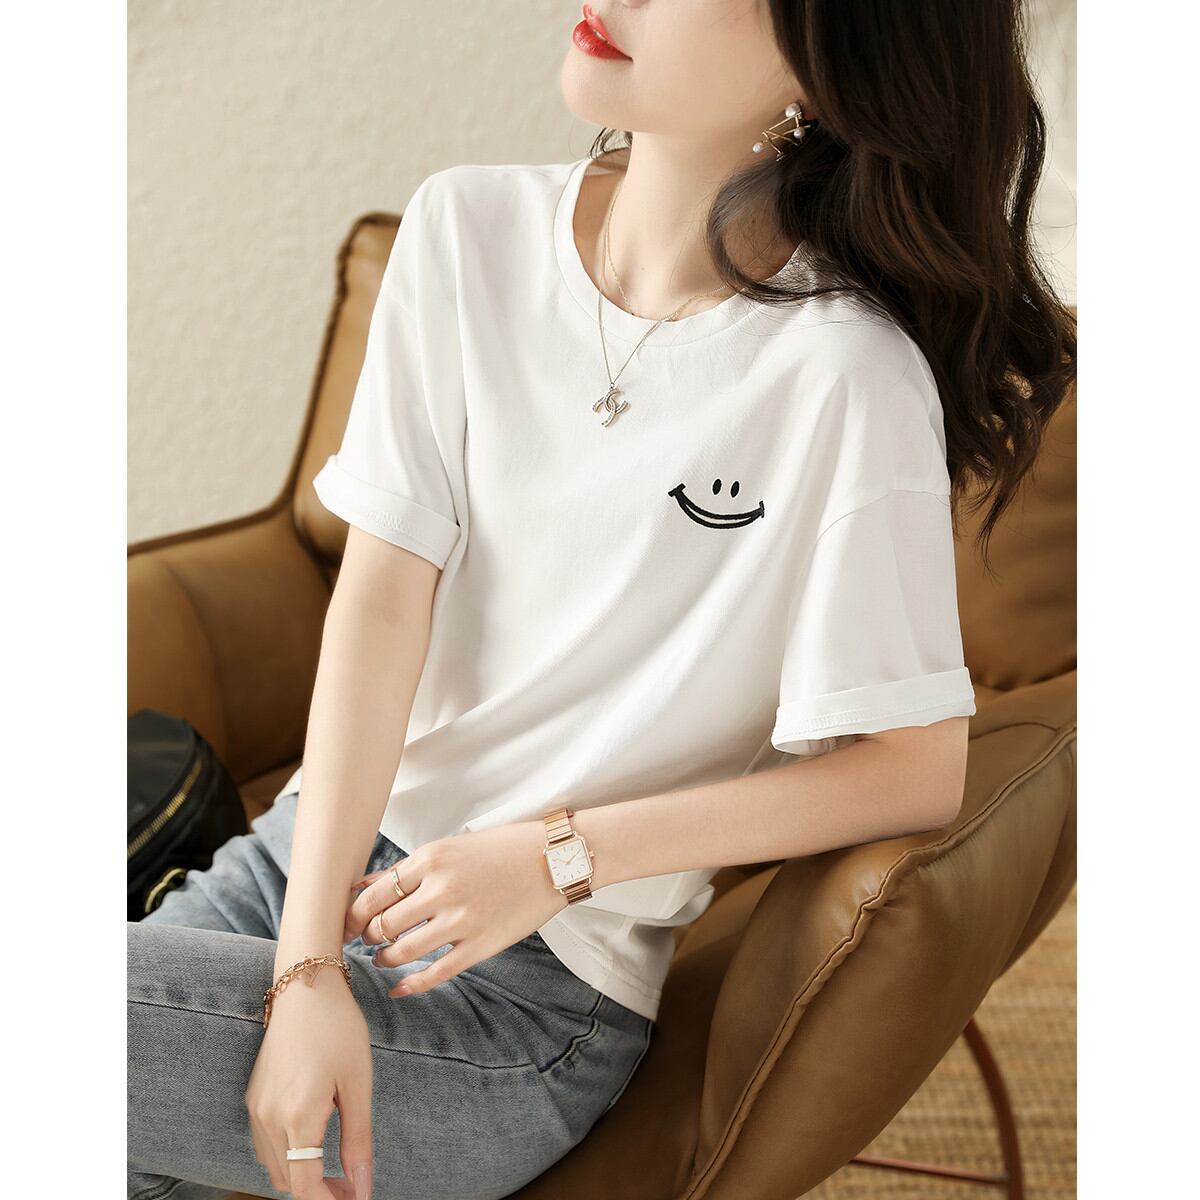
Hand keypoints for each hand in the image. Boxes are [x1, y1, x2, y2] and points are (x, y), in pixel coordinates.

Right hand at [245, 965, 372, 1198]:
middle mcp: (268, 1118)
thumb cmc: (338, 1029)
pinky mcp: (253, 1098)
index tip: (355, 1198)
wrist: (305, 988)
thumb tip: (362, 1187)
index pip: (305, 1187)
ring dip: (301, 1176)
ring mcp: (256, 1108)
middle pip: (287, 1182)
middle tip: (353, 1183)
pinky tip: (315, 1140)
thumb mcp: (358, 1083)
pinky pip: (265, 1145)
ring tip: (337, 1166)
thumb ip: (358, 1139)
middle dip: (318, 1192)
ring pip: (274, 1167)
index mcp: (297, 1116)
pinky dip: (287, 1156)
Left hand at [343, 821, 566, 997]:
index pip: (372, 896)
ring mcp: (461, 920)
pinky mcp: (480, 945)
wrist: (553, 859)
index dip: (352, 915)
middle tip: (364, 939)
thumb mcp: (450, 847)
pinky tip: (398, 988)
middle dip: (366, 937)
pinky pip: (434, 973)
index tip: (348, 923)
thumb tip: (362, 887)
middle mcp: (441, 889)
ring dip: (383, 958)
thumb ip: (407, 869)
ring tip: (382, 957)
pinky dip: (410, 985)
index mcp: (431, 858)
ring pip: (400, 952)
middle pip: (381, 925)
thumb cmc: (501, 848)